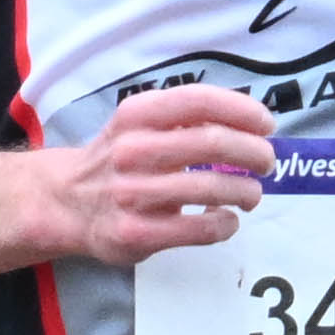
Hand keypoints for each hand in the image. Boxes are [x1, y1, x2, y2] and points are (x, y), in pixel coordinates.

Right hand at [59, 84, 278, 260]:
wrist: (67, 203)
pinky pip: (199, 229)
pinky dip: (225, 224)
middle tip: (266, 163)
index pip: (199, 101)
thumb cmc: (119, 160)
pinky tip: (227, 219)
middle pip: (213, 143)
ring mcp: (131, 193)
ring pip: (211, 188)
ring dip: (246, 191)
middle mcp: (131, 149)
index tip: (267, 125)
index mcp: (137, 115)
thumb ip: (184, 120)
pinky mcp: (136, 233)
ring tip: (251, 194)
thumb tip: (250, 126)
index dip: (242, 110)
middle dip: (254, 153)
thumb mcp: (139, 125)